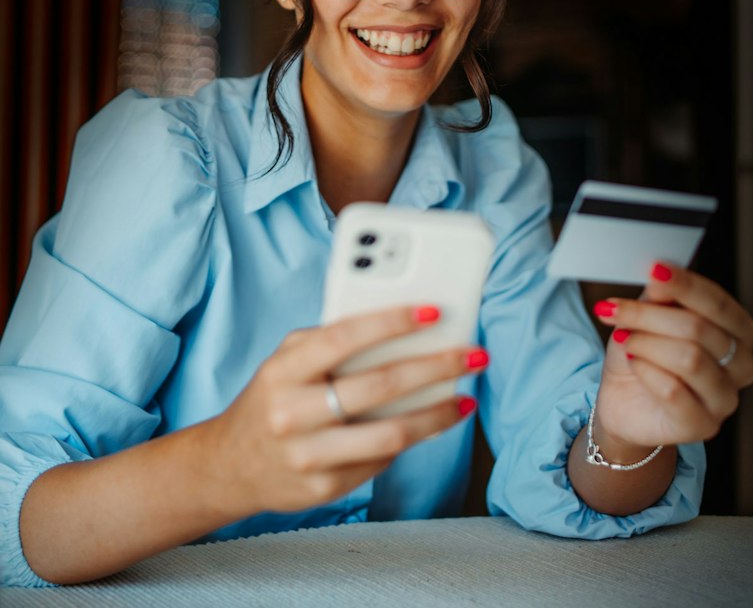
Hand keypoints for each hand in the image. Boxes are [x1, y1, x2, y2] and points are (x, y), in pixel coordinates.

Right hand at [205, 305, 484, 517]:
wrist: (230, 465)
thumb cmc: (275, 396)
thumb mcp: (288, 359)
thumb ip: (332, 340)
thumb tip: (402, 329)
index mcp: (284, 370)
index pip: (344, 337)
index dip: (392, 322)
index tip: (434, 311)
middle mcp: (293, 413)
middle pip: (380, 387)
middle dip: (436, 367)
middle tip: (474, 355)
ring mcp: (308, 456)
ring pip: (390, 434)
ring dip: (437, 414)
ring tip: (465, 399)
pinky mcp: (323, 488)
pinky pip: (380, 460)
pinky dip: (412, 439)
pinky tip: (431, 423)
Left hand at [591, 262, 752, 450]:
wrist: (625, 400)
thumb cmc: (644, 352)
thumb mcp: (648, 315)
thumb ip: (661, 296)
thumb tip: (661, 275)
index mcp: (738, 331)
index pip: (717, 303)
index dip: (685, 284)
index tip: (653, 269)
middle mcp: (741, 365)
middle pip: (698, 329)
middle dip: (649, 314)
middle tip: (614, 308)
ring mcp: (725, 399)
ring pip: (688, 359)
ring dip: (645, 343)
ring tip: (625, 339)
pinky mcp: (703, 426)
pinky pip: (673, 391)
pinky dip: (645, 370)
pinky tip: (634, 363)